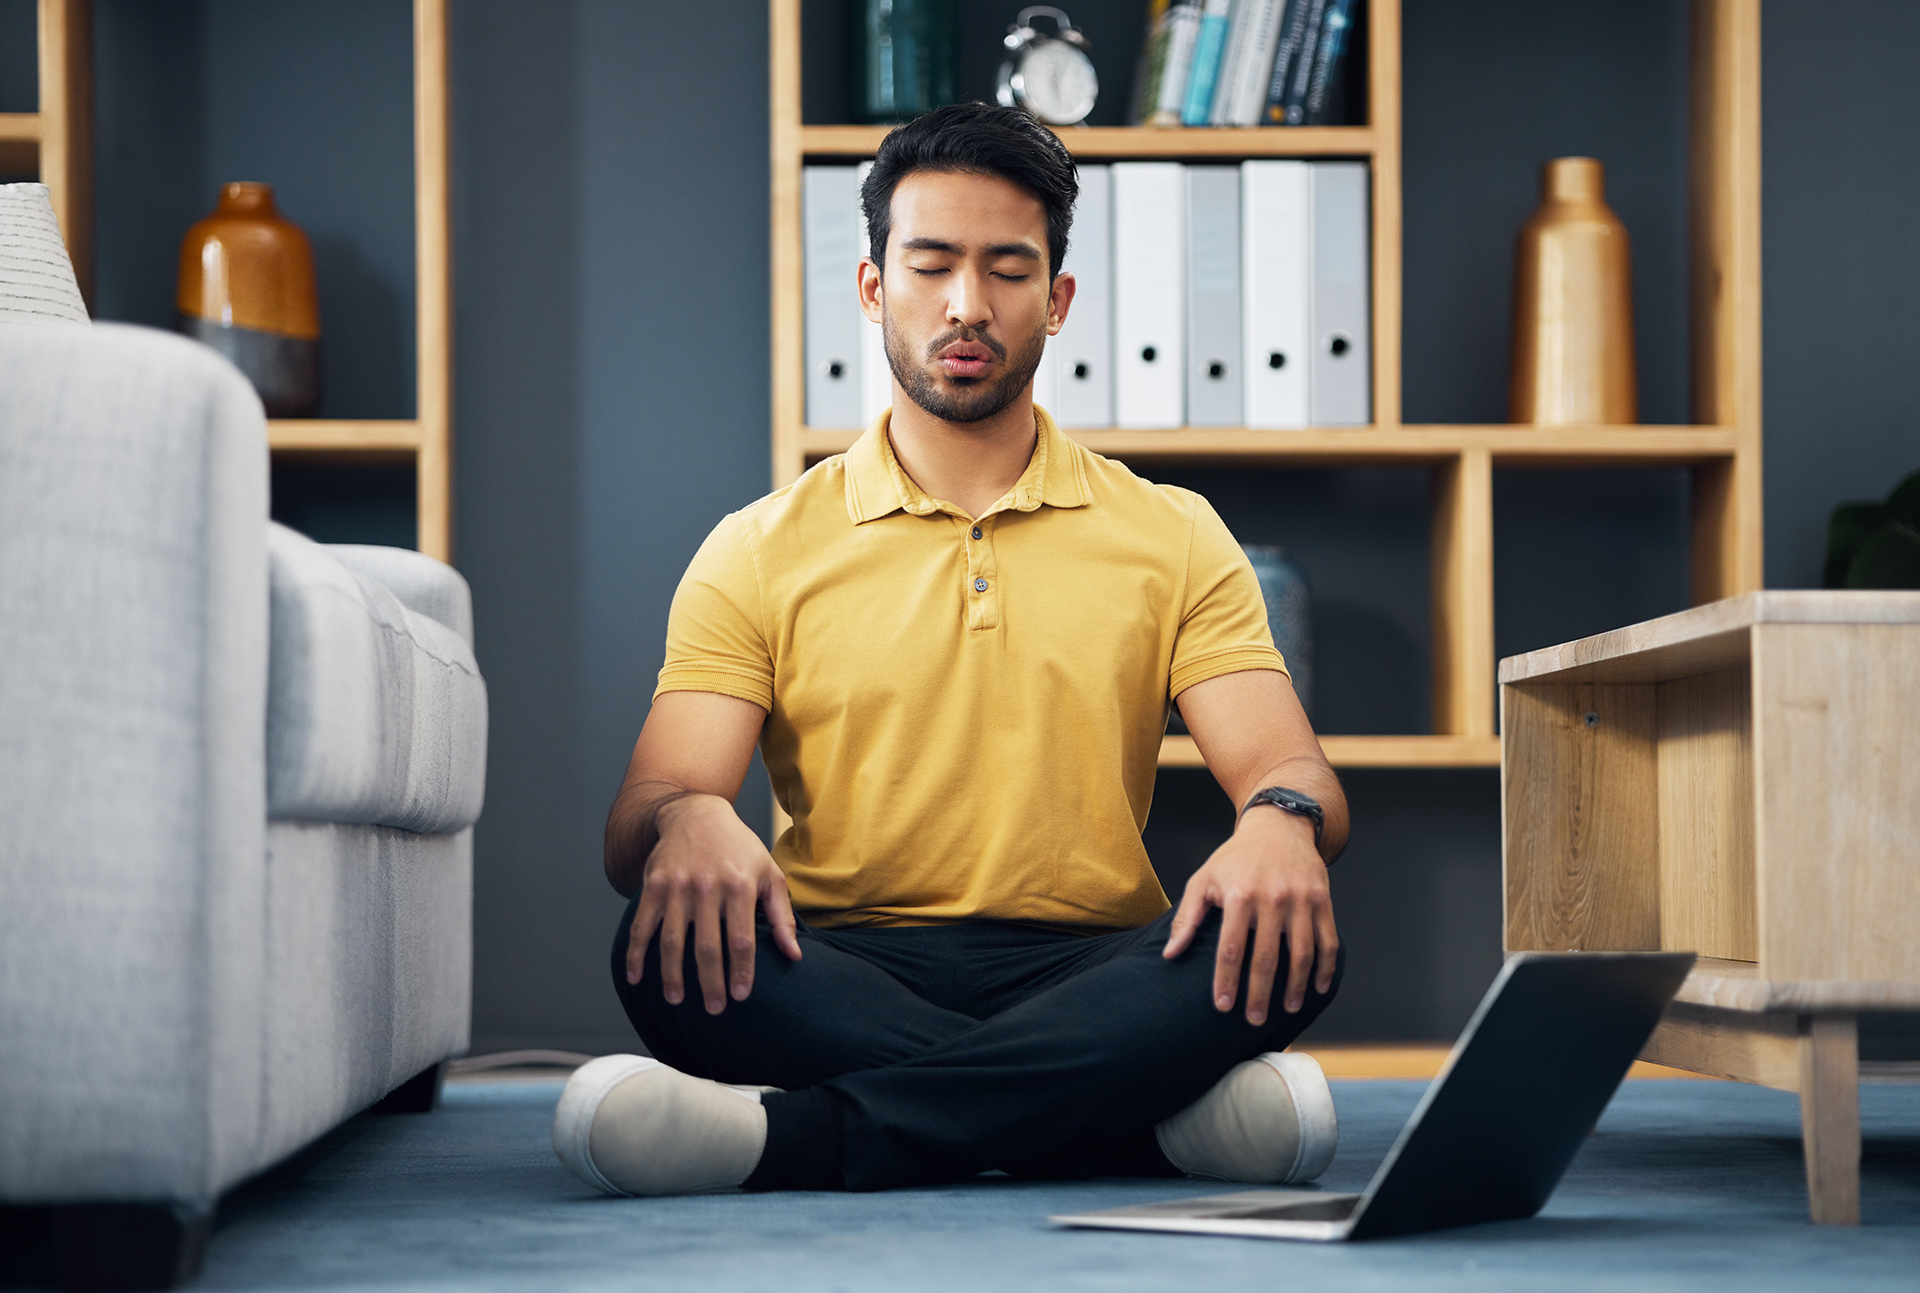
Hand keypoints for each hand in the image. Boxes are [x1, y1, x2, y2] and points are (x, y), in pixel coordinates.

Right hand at [624, 795, 801, 1012]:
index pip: (742, 940)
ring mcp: (677, 886)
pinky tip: (637, 978)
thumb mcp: (769, 874)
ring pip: (672, 941)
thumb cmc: (739, 848)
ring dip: (672, 975)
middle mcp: (708, 887)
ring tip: (677, 1000)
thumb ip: (782, 916)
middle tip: (714, 1009)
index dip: (741, 971)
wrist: (696, 813)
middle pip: (707, 947)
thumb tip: (794, 956)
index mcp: (740, 885)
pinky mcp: (653, 885)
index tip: (741, 996)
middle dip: (710, 983)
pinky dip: (635, 954)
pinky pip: (642, 926)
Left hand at [1162, 806, 1337, 1024]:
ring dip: (1295, 986)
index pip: (1231, 948)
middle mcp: (1271, 898)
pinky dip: (1325, 968)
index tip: (1223, 1007)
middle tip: (1253, 1020)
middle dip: (1259, 993)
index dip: (1226, 981)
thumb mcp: (1204, 879)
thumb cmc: (1234, 858)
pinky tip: (1317, 988)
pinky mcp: (1322, 900)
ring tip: (1286, 1009)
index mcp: (1239, 895)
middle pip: (1266, 957)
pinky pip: (1327, 941)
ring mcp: (1300, 899)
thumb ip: (1187, 917)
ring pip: (1302, 954)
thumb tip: (1170, 954)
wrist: (1279, 826)